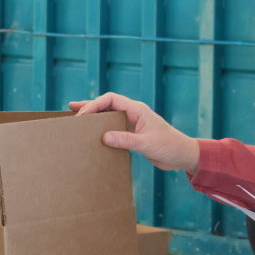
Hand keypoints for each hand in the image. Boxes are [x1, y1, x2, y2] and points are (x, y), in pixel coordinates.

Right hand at [69, 93, 199, 171]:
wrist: (182, 155)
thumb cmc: (169, 146)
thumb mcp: (146, 144)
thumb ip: (126, 140)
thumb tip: (104, 137)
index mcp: (137, 109)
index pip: (111, 99)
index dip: (95, 104)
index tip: (82, 114)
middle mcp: (133, 113)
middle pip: (107, 104)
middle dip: (90, 106)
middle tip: (72, 111)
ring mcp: (133, 123)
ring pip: (109, 116)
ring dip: (95, 117)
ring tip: (77, 118)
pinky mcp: (133, 134)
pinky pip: (114, 128)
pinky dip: (102, 129)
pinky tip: (94, 134)